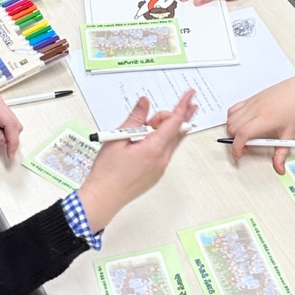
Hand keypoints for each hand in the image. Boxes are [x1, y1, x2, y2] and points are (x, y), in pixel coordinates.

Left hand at [0, 93, 21, 160]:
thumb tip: (4, 139)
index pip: (10, 123)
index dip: (13, 140)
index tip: (10, 152)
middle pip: (15, 123)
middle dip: (11, 138)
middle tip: (3, 149)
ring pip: (13, 122)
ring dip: (8, 134)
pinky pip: (8, 121)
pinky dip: (4, 130)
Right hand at [75, 90, 196, 231]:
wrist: (103, 198)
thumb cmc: (107, 173)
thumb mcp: (118, 138)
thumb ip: (135, 119)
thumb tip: (144, 103)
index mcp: (154, 148)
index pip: (174, 122)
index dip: (183, 106)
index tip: (189, 96)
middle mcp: (162, 159)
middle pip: (178, 132)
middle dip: (183, 115)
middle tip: (190, 103)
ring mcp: (160, 168)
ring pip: (172, 142)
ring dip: (171, 128)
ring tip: (160, 119)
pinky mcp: (156, 174)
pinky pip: (166, 152)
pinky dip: (163, 141)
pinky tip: (151, 136)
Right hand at [226, 70, 294, 172]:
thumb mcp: (290, 134)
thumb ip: (282, 153)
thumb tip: (279, 168)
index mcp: (265, 119)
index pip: (242, 134)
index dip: (236, 147)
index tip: (239, 155)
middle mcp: (255, 110)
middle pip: (233, 128)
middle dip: (235, 140)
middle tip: (248, 146)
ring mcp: (252, 103)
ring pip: (231, 118)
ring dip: (233, 129)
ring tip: (246, 135)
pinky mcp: (252, 98)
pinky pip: (234, 108)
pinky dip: (233, 118)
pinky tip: (244, 123)